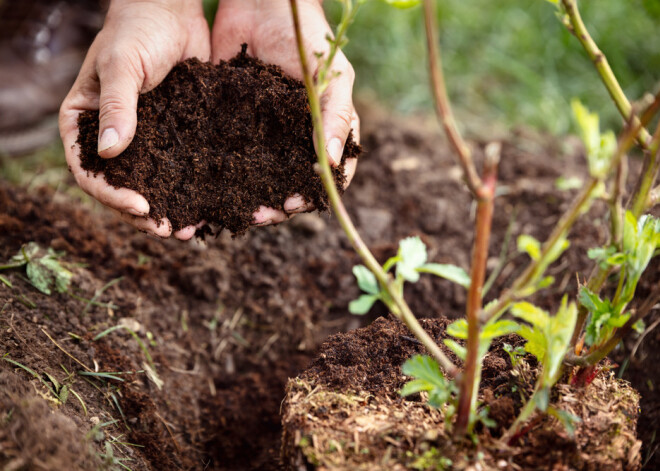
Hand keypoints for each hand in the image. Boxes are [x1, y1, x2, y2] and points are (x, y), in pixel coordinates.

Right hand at [59, 0, 209, 239]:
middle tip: (169, 230)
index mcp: (85, 122)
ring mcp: (144, 139)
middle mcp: (112, 136)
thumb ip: (116, 107)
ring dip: (168, 208)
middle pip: (120, 186)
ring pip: (151, 183)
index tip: (140, 207)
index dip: (111, 195)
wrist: (172, 11)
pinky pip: (178, 168)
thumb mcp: (121, 66)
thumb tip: (110, 153)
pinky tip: (209, 205)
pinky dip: (190, 188)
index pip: (88, 170)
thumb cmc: (137, 30)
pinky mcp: (174, 135)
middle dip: (142, 213)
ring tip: (190, 229)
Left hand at [211, 0, 359, 225]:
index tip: (294, 204)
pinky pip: (229, 154)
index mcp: (324, 132)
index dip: (313, 195)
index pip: (326, 175)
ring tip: (235, 212)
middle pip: (289, 184)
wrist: (262, 2)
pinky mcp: (233, 123)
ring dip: (250, 197)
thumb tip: (335, 163)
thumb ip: (338, 117)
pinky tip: (209, 189)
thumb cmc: (309, 38)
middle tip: (259, 216)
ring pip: (258, 176)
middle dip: (277, 205)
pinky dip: (222, 175)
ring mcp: (263, 134)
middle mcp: (294, 139)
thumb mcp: (333, 77)